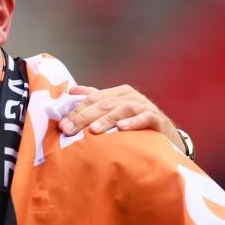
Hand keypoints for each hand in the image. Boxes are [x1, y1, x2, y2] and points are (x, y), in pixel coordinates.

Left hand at [59, 85, 184, 151]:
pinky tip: (121, 128)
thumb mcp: (113, 109)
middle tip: (68, 130)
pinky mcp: (156, 119)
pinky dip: (133, 123)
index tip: (61, 125)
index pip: (92, 99)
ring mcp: (144, 106)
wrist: (164, 134)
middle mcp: (131, 96)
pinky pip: (145, 119)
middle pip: (104, 104)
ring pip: (123, 109)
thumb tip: (72, 90)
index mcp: (118, 93)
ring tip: (93, 130)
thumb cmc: (133, 122)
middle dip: (84, 117)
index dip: (76, 111)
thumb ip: (94, 99)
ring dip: (107, 119)